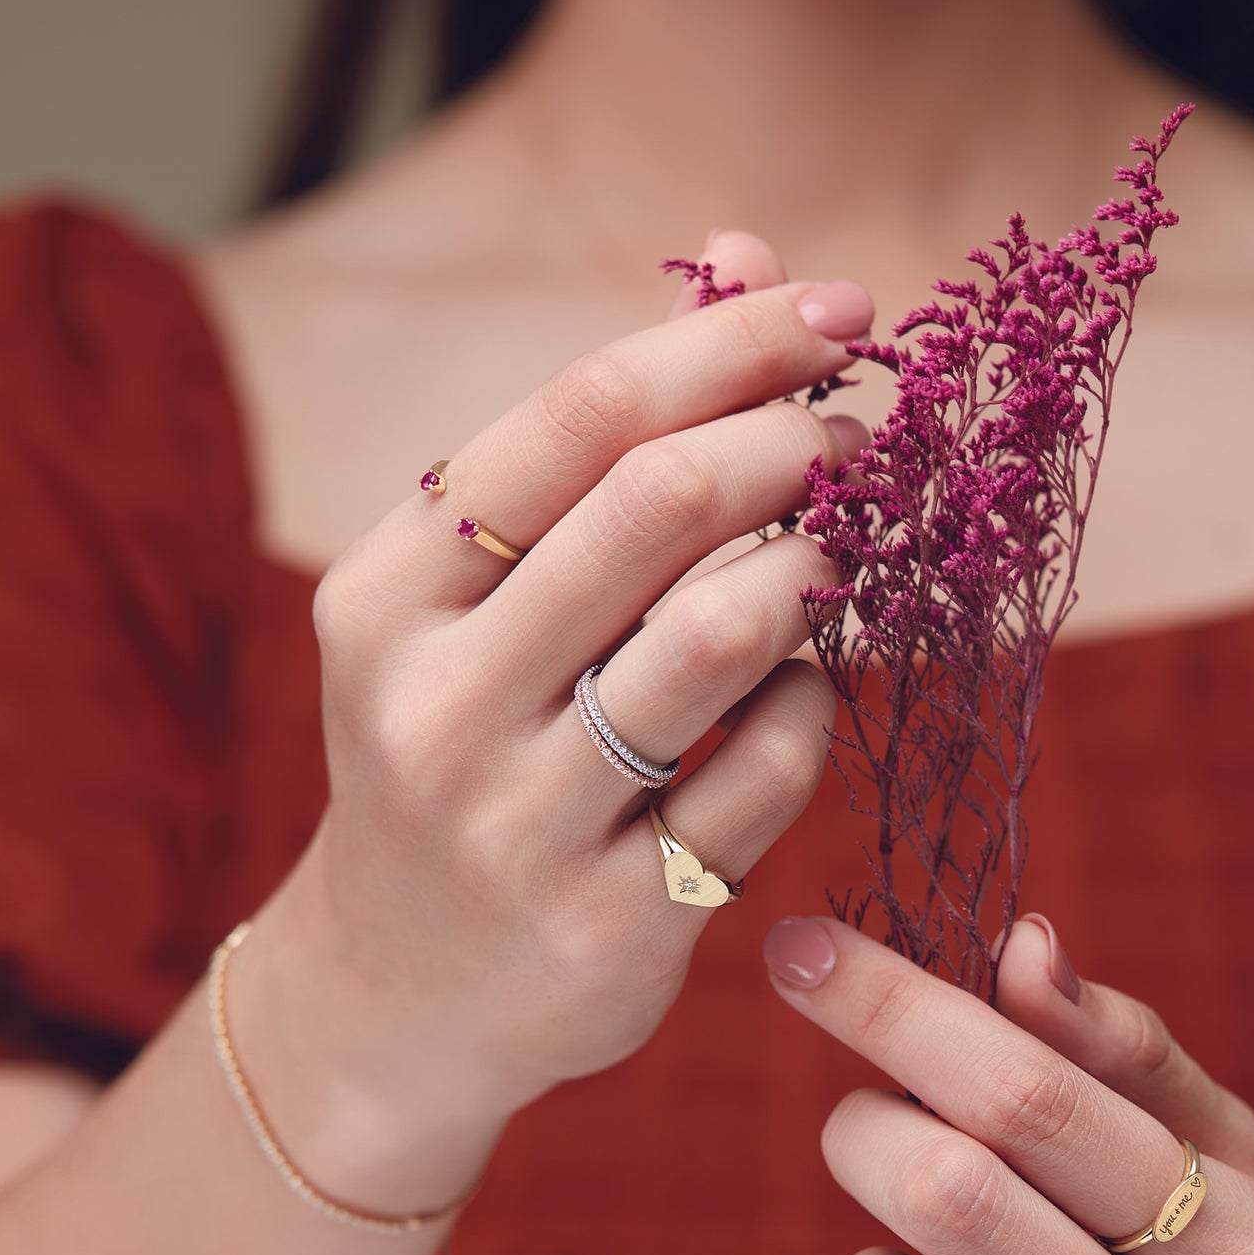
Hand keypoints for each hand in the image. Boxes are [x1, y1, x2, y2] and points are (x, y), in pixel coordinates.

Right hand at [242, 239, 873, 1201]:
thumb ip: (605, 438)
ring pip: (724, 639)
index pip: (581, 415)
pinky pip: (767, 774)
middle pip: (661, 505)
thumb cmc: (464, 748)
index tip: (845, 309)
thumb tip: (740, 257)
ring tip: (837, 555)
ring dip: (814, 572)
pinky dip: (812, 710)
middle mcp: (438, 702)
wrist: (394, 997)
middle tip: (866, 434)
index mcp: (387, 593)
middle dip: (794, 442)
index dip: (734, 343)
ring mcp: (520, 823)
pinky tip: (800, 696)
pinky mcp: (612, 925)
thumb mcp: (479, 599)